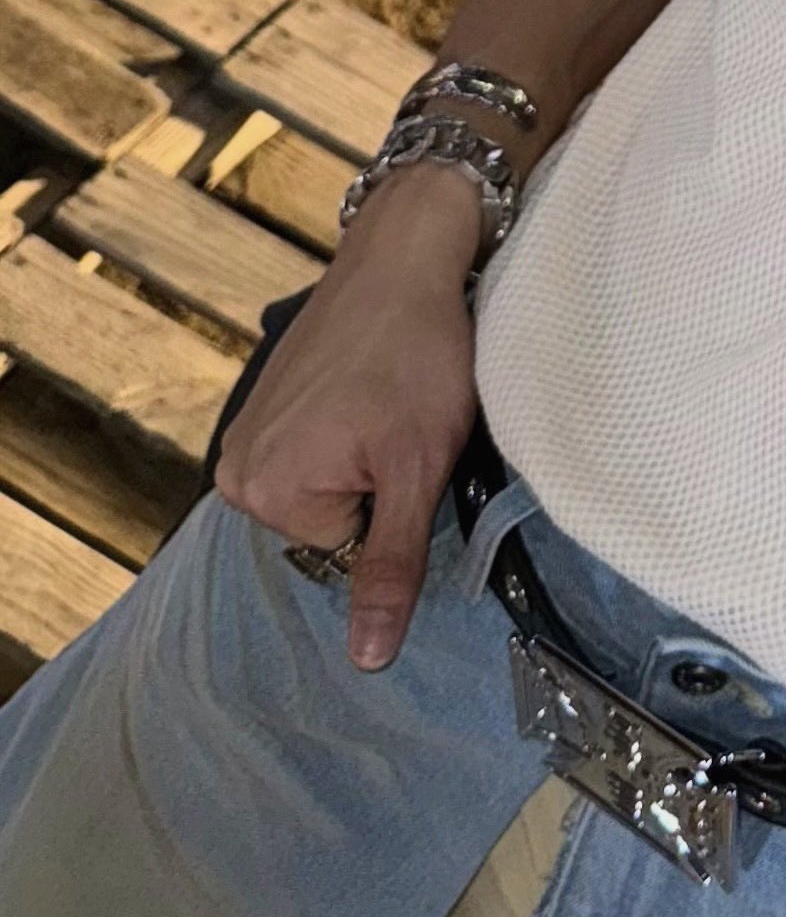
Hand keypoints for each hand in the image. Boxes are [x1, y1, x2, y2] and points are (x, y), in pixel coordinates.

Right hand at [211, 167, 481, 670]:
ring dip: (363, 454)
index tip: (404, 444)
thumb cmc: (418, 355)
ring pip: (325, 484)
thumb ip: (391, 567)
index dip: (391, 500)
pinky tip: (368, 384)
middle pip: (329, 520)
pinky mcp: (264, 400)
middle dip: (373, 479)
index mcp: (263, 491)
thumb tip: (368, 662)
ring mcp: (246, 430)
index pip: (346, 548)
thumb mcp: (417, 468)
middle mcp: (237, 467)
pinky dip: (347, 428)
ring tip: (383, 397)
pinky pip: (313, 449)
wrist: (405, 254)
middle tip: (396, 420)